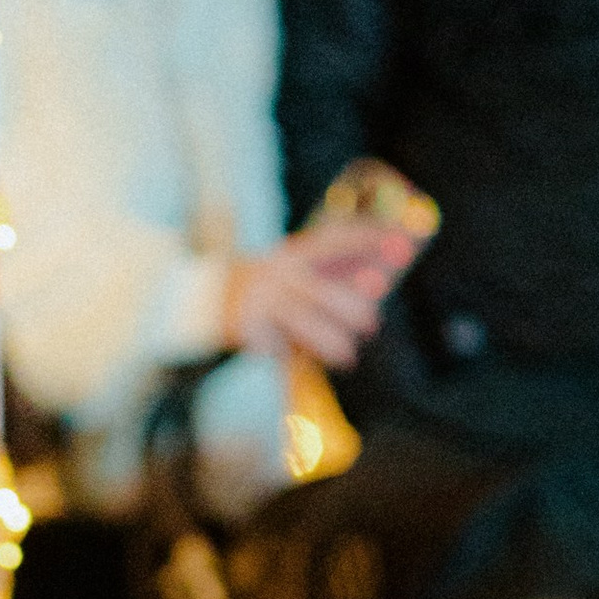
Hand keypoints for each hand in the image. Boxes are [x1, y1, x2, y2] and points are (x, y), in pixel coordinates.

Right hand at [221, 223, 413, 368]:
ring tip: (346, 356)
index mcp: (291, 254)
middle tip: (371, 323)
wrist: (199, 300)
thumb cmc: (259, 288)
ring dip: (329, 341)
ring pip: (303, 322)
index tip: (399, 243)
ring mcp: (260, 302)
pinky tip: (296, 359)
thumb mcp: (289, 271)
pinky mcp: (247, 329)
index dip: (367, 239)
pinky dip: (292, 355)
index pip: (334, 240)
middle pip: (323, 289)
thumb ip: (325, 275)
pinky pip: (280, 345)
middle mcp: (277, 274)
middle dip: (352, 307)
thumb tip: (375, 284)